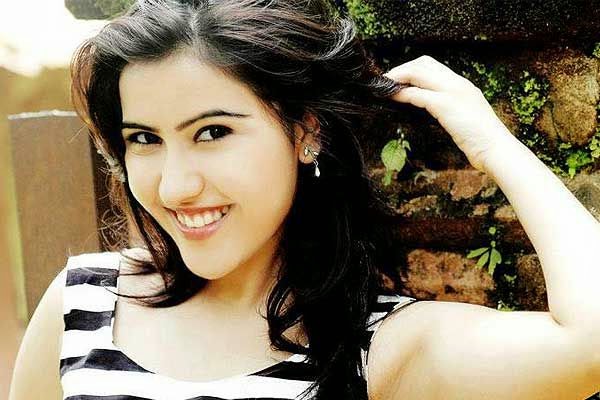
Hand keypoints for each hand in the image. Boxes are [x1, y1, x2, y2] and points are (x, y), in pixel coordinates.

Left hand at [383, 55, 515, 171]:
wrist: (497, 149)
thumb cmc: (481, 140)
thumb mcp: (465, 117)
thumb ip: (451, 108)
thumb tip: (432, 109)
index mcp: (462, 85)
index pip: (433, 66)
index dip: (412, 69)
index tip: (398, 80)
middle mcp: (457, 83)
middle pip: (423, 63)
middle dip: (401, 69)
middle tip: (386, 82)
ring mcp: (452, 92)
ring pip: (417, 73)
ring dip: (397, 78)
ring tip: (384, 87)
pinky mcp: (445, 105)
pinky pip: (417, 94)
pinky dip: (401, 93)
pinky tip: (392, 97)